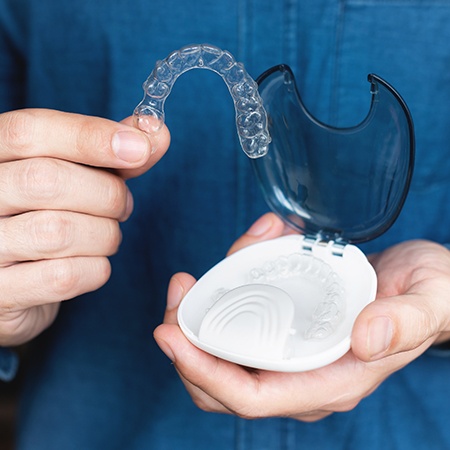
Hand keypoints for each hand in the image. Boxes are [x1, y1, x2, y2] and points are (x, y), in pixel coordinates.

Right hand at [0, 108, 169, 345]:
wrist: (15, 281)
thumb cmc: (47, 217)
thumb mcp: (73, 175)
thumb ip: (109, 152)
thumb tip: (156, 133)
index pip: (30, 131)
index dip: (90, 136)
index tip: (139, 148)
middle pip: (49, 181)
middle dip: (107, 194)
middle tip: (123, 206)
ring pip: (60, 232)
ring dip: (105, 235)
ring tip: (107, 235)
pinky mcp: (0, 293)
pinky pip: (64, 277)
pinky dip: (96, 269)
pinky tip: (93, 263)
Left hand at [154, 213, 449, 420]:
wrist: (429, 285)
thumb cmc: (431, 296)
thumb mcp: (430, 300)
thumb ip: (406, 321)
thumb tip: (365, 338)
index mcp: (332, 379)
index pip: (252, 396)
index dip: (204, 373)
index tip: (169, 336)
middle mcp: (304, 372)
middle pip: (223, 380)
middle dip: (187, 343)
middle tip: (177, 293)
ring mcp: (293, 350)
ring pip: (226, 348)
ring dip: (201, 314)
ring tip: (199, 273)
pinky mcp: (289, 325)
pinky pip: (244, 320)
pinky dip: (228, 292)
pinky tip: (240, 253)